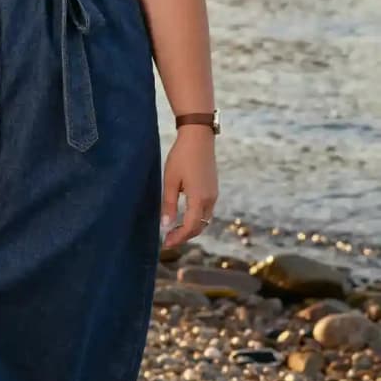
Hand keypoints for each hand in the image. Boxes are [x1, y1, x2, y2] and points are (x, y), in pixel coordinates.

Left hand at [160, 127, 217, 246]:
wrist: (198, 137)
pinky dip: (196, 219)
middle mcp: (210, 199)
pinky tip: (184, 218)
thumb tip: (166, 225)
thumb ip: (169, 205)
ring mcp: (214, 194)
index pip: (191, 227)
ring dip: (191, 228)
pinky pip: (206, 211)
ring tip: (174, 232)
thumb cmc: (181, 156)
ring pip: (204, 220)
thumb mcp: (170, 181)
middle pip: (199, 226)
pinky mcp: (213, 189)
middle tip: (168, 241)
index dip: (178, 238)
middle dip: (184, 236)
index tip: (165, 244)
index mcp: (199, 198)